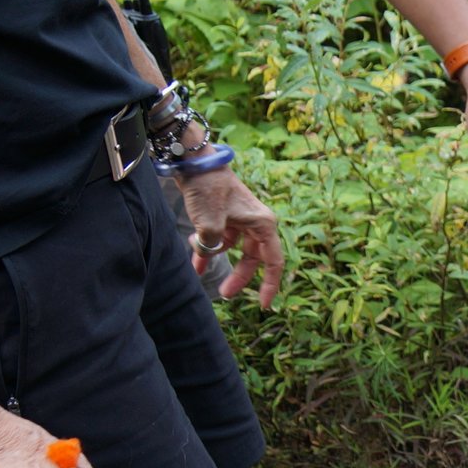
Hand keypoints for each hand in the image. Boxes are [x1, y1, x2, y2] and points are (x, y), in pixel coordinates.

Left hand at [179, 168, 285, 308]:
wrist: (193, 162)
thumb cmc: (208, 190)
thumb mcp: (210, 225)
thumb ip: (210, 248)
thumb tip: (205, 259)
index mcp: (263, 225)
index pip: (273, 263)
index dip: (270, 286)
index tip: (264, 305)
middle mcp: (256, 223)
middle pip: (253, 259)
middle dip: (239, 277)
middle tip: (224, 293)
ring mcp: (241, 219)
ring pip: (235, 250)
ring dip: (218, 260)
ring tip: (200, 271)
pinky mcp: (226, 215)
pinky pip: (221, 239)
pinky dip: (208, 248)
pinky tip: (194, 259)